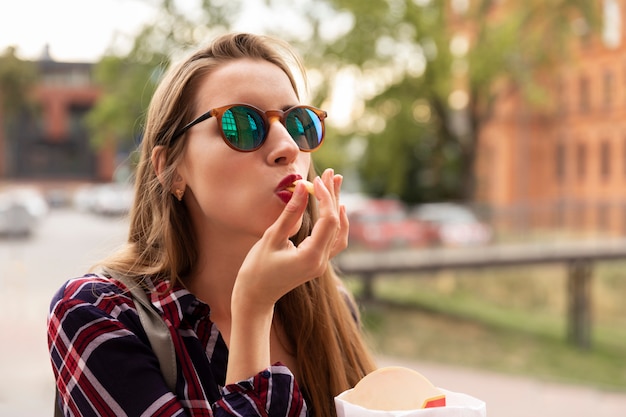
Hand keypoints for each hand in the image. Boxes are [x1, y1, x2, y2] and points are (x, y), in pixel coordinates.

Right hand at [233, 168, 346, 310]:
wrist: (255, 296)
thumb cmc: (257, 269)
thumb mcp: (271, 238)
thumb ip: (290, 213)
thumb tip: (303, 187)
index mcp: (311, 257)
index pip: (328, 220)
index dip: (324, 197)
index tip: (315, 179)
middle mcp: (321, 261)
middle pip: (336, 223)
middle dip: (332, 196)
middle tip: (330, 173)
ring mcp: (321, 263)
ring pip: (338, 230)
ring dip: (336, 205)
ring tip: (335, 183)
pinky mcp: (317, 262)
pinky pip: (335, 239)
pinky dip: (336, 221)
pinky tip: (337, 207)